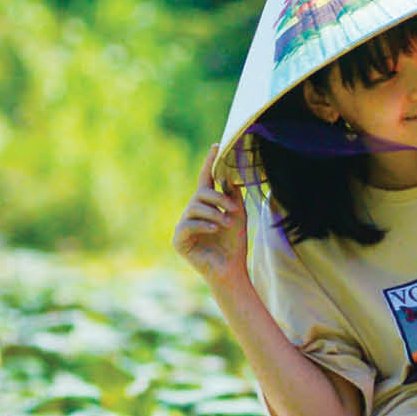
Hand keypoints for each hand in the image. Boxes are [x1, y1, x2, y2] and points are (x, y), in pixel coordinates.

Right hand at [172, 142, 250, 288]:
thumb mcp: (237, 215)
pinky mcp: (179, 240)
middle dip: (217, 198)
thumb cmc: (234, 244)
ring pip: (195, 207)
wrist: (231, 269)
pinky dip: (204, 225)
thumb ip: (232, 196)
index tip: (216, 146)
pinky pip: (188, 224)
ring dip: (214, 213)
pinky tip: (216, 229)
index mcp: (206, 205)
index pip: (206, 179)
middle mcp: (192, 213)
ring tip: (226, 223)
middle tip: (233, 208)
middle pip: (200, 193)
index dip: (210, 162)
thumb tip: (227, 174)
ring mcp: (184, 226)